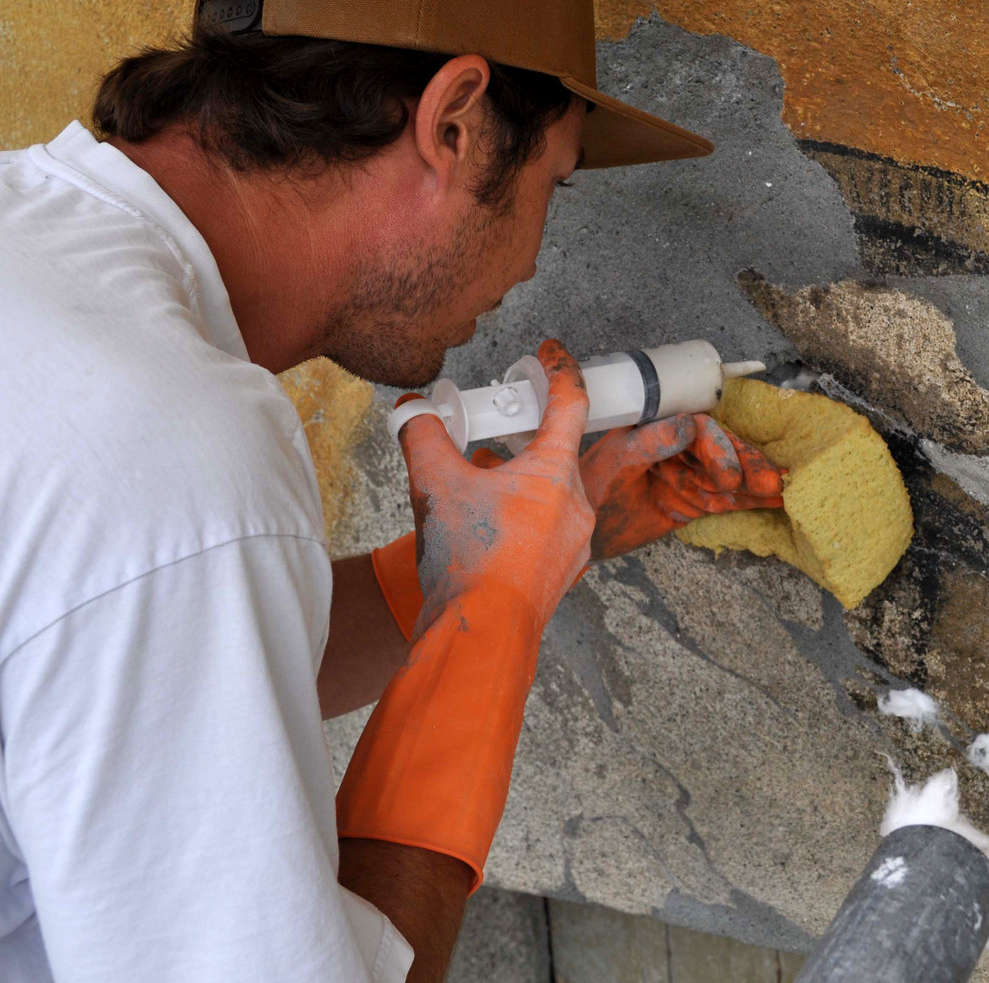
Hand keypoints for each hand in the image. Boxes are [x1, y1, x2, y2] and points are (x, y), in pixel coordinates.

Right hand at [399, 339, 594, 632]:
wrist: (479, 633)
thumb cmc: (469, 560)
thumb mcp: (435, 484)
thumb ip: (422, 436)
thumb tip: (411, 409)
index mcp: (556, 473)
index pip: (571, 404)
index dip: (560, 372)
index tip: (550, 355)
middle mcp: (576, 505)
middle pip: (556, 453)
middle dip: (523, 437)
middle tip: (494, 429)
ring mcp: (573, 543)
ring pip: (550, 493)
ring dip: (519, 479)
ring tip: (479, 480)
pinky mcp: (560, 572)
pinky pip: (546, 528)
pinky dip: (521, 514)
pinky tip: (486, 523)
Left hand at [579, 412, 784, 559]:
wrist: (576, 533)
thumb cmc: (588, 488)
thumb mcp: (616, 462)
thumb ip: (649, 443)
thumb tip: (687, 424)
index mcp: (658, 426)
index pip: (698, 428)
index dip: (719, 446)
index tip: (728, 472)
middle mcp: (677, 447)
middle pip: (721, 450)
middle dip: (746, 464)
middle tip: (768, 481)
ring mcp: (686, 475)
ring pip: (729, 476)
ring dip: (754, 482)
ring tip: (779, 489)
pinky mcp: (692, 502)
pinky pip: (725, 499)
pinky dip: (750, 500)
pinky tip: (776, 499)